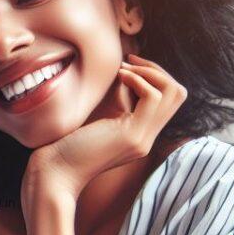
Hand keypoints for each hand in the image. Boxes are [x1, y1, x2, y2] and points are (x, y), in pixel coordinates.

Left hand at [22, 55, 186, 205]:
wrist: (55, 172)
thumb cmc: (67, 145)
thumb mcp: (99, 120)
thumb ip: (117, 103)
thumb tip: (126, 73)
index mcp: (139, 135)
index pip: (169, 100)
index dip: (154, 77)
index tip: (128, 67)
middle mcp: (146, 139)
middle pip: (178, 94)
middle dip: (157, 70)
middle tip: (131, 62)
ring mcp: (142, 139)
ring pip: (172, 93)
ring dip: (149, 72)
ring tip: (124, 69)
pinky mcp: (131, 137)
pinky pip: (151, 97)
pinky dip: (138, 80)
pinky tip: (118, 77)